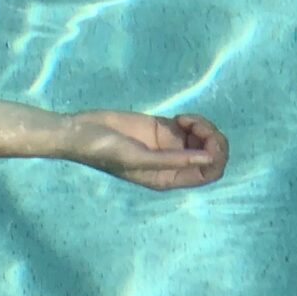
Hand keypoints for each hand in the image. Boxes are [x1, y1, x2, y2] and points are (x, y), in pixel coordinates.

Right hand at [68, 111, 228, 190]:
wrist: (81, 131)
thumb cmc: (105, 151)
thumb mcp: (137, 159)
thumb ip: (172, 160)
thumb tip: (208, 159)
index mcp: (170, 178)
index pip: (208, 173)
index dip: (215, 158)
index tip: (205, 141)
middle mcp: (174, 163)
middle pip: (212, 155)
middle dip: (212, 140)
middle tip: (194, 125)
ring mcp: (170, 145)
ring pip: (204, 139)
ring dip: (203, 127)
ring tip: (184, 118)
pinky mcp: (163, 127)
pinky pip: (192, 126)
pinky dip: (193, 120)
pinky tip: (179, 117)